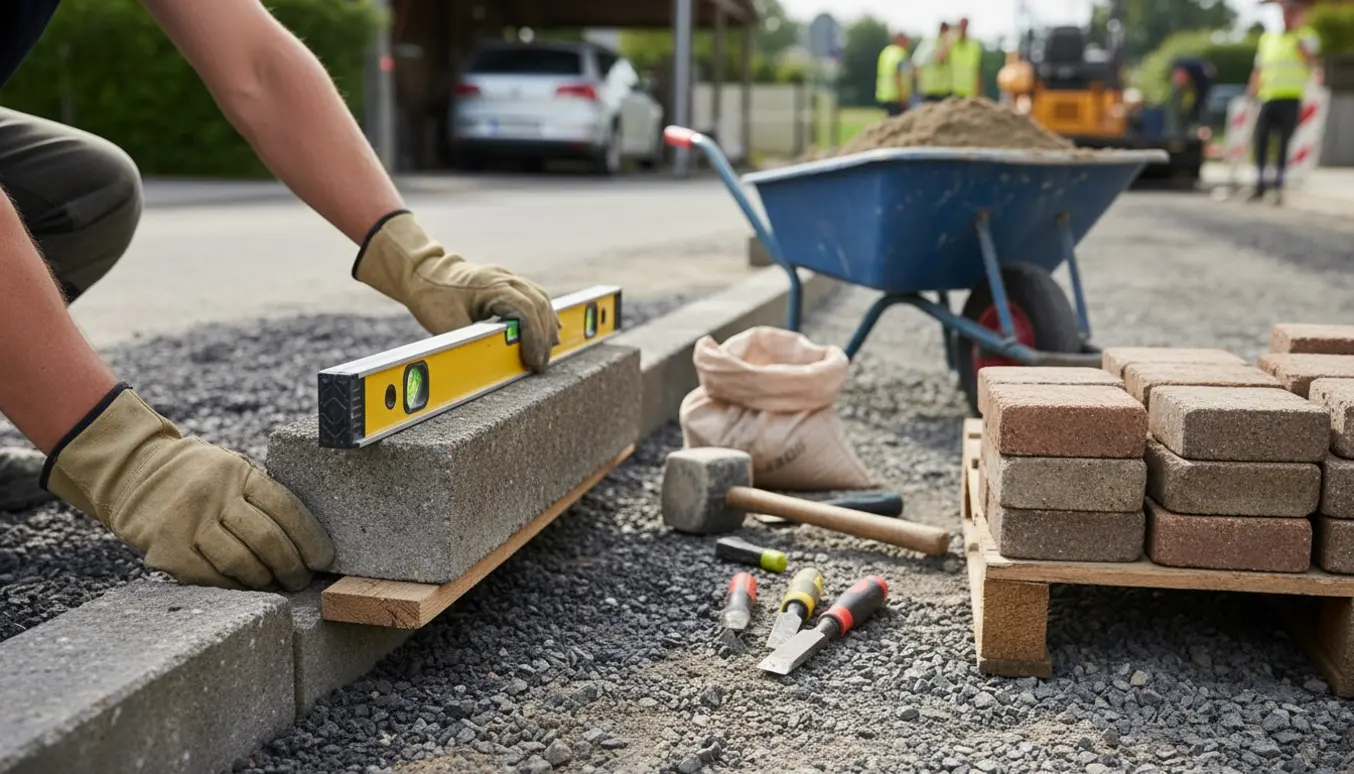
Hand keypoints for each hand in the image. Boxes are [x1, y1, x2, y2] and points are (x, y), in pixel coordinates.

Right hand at [42, 385, 334, 590]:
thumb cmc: (200, 479)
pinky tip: (246, 588)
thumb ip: (261, 495)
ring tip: (276, 585)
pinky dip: (235, 587)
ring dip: (265, 580)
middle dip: (292, 566)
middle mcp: (214, 494)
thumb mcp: (232, 469)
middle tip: (301, 579)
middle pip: (266, 539)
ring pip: (241, 562)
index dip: (310, 538)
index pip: (286, 507)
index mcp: (238, 472)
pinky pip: (212, 578)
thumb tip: (307, 540)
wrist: (134, 474)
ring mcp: (188, 522)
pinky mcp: (168, 549)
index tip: (324, 559)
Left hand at [353, 211, 560, 370]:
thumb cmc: (433, 297)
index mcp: (491, 286)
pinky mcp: (508, 282)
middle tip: (541, 364)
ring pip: (541, 299)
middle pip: (539, 305)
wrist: (422, 273)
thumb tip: (485, 368)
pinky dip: (543, 315)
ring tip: (546, 351)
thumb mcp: (445, 325)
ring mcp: (508, 277)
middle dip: (543, 337)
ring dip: (547, 325)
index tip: (534, 361)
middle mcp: (504, 278)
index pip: (526, 311)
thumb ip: (469, 343)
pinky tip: (547, 332)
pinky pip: (534, 296)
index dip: (534, 338)